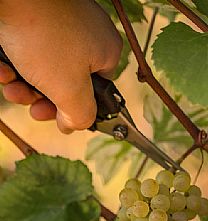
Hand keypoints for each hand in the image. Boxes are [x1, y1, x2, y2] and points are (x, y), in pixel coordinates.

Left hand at [0, 0, 121, 131]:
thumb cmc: (45, 38)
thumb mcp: (69, 89)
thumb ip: (80, 115)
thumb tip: (74, 125)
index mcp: (105, 52)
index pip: (98, 91)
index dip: (75, 109)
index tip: (57, 119)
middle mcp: (87, 35)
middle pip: (66, 83)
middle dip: (42, 99)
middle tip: (31, 108)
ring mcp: (60, 23)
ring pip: (43, 69)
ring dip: (23, 86)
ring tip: (10, 87)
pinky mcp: (35, 17)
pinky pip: (28, 49)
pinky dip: (13, 65)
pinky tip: (2, 70)